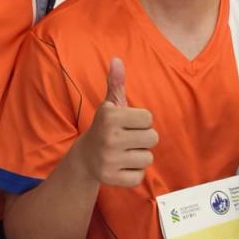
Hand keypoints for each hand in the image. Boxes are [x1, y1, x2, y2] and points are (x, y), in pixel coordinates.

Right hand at [74, 57, 157, 187]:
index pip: (149, 118)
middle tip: (127, 139)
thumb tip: (117, 59)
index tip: (127, 123)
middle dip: (143, 138)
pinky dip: (134, 172)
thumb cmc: (105, 126)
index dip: (141, 121)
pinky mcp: (111, 178)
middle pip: (153, 138)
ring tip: (124, 152)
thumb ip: (116, 82)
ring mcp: (109, 160)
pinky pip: (139, 176)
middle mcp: (109, 138)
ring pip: (148, 158)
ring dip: (139, 155)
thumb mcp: (109, 104)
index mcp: (110, 116)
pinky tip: (121, 166)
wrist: (85, 157)